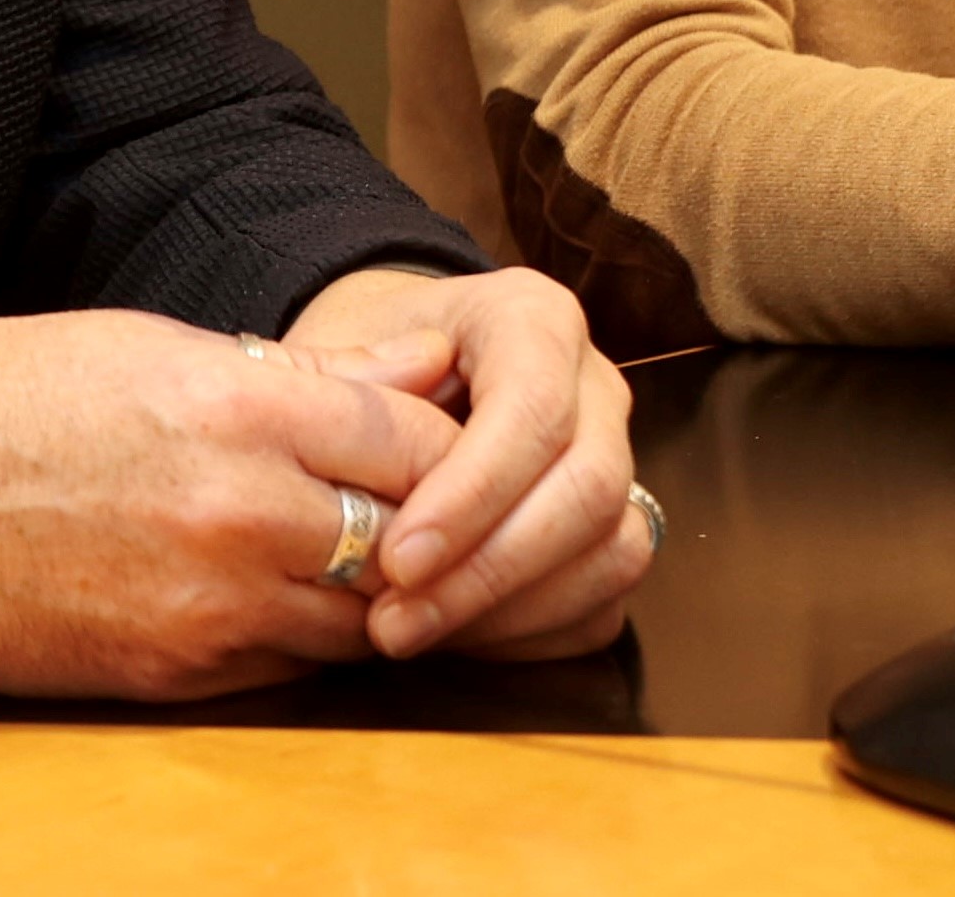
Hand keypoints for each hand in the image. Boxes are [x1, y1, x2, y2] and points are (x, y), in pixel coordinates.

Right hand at [0, 308, 464, 697]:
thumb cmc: (11, 397)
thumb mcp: (155, 347)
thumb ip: (299, 375)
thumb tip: (418, 374)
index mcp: (239, 407)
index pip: (415, 441)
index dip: (450, 445)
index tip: (453, 443)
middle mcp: (239, 513)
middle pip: (406, 537)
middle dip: (430, 526)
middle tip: (433, 511)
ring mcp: (208, 606)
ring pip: (360, 620)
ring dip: (374, 593)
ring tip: (365, 559)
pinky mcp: (172, 674)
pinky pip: (287, 667)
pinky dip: (303, 637)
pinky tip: (283, 599)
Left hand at [280, 265, 647, 660]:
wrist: (392, 386)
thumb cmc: (365, 369)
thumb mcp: (339, 348)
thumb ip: (355, 373)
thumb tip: (398, 384)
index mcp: (533, 318)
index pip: (535, 407)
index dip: (474, 493)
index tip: (398, 560)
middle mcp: (594, 385)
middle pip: (590, 486)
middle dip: (492, 569)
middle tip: (395, 621)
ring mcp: (615, 459)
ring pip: (614, 549)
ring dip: (515, 610)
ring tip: (416, 634)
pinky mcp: (612, 530)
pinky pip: (606, 599)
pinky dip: (536, 632)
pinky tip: (456, 636)